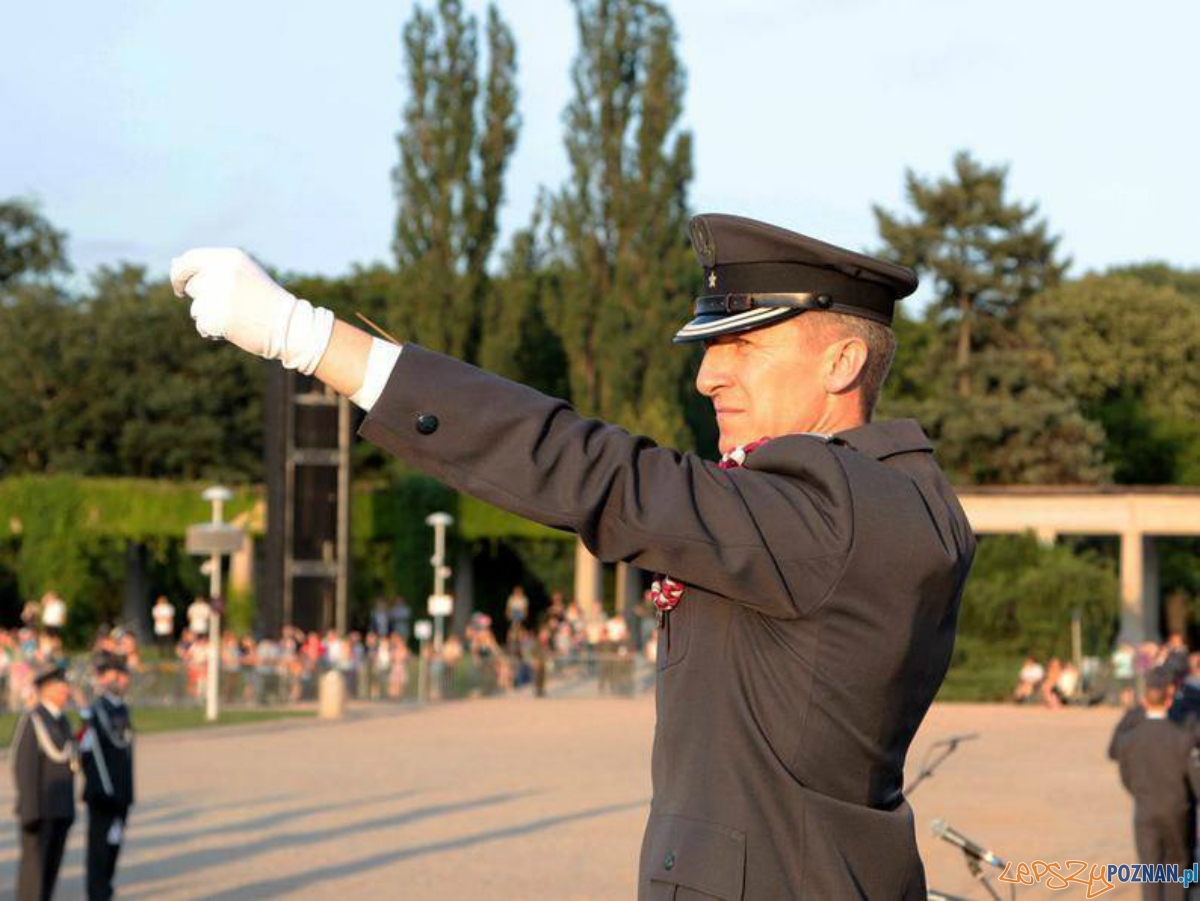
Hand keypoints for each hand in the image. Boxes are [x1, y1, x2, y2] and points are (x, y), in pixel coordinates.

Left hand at [169, 248, 332, 373]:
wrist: (289, 325)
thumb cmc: (265, 300)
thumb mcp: (241, 275)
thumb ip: (211, 267)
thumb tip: (175, 263)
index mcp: (229, 258)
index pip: (189, 260)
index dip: (180, 273)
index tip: (181, 287)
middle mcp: (221, 273)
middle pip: (192, 285)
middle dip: (203, 298)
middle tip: (229, 305)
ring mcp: (218, 296)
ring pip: (196, 307)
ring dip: (209, 315)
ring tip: (236, 316)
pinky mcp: (216, 318)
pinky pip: (202, 325)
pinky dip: (213, 331)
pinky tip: (234, 328)